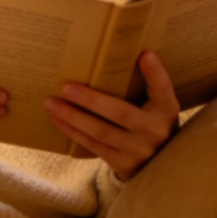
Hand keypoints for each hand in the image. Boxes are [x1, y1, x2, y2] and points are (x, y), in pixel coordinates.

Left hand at [43, 50, 178, 180]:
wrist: (162, 164)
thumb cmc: (154, 122)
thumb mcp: (159, 104)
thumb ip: (149, 83)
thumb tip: (135, 52)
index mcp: (165, 110)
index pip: (163, 89)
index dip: (155, 73)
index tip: (145, 55)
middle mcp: (153, 131)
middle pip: (119, 113)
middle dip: (90, 100)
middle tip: (65, 86)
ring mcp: (136, 150)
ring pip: (100, 131)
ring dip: (72, 117)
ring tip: (51, 103)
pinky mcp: (121, 163)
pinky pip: (93, 145)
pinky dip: (73, 131)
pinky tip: (57, 119)